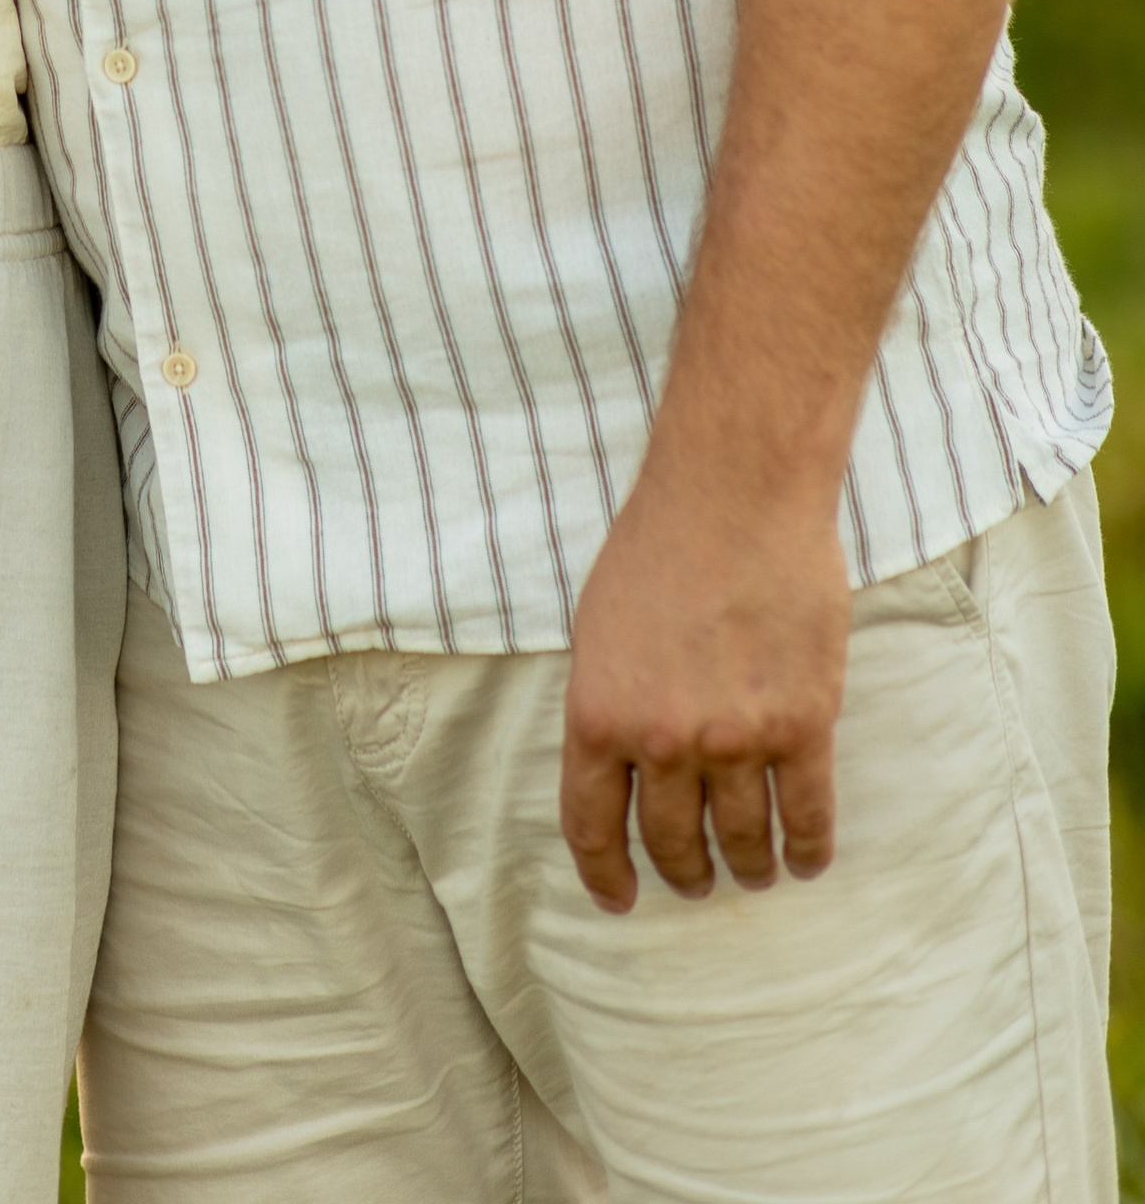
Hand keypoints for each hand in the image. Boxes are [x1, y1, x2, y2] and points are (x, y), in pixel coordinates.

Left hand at [560, 475, 850, 909]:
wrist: (735, 497)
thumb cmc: (659, 547)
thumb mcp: (598, 629)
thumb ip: (609, 703)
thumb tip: (621, 768)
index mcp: (600, 714)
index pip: (592, 826)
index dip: (606, 875)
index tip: (620, 901)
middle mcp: (664, 741)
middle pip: (672, 842)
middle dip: (683, 873)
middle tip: (695, 882)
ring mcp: (736, 739)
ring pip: (742, 838)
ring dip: (747, 867)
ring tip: (752, 873)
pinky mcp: (803, 727)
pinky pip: (806, 816)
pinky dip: (807, 850)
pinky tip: (805, 861)